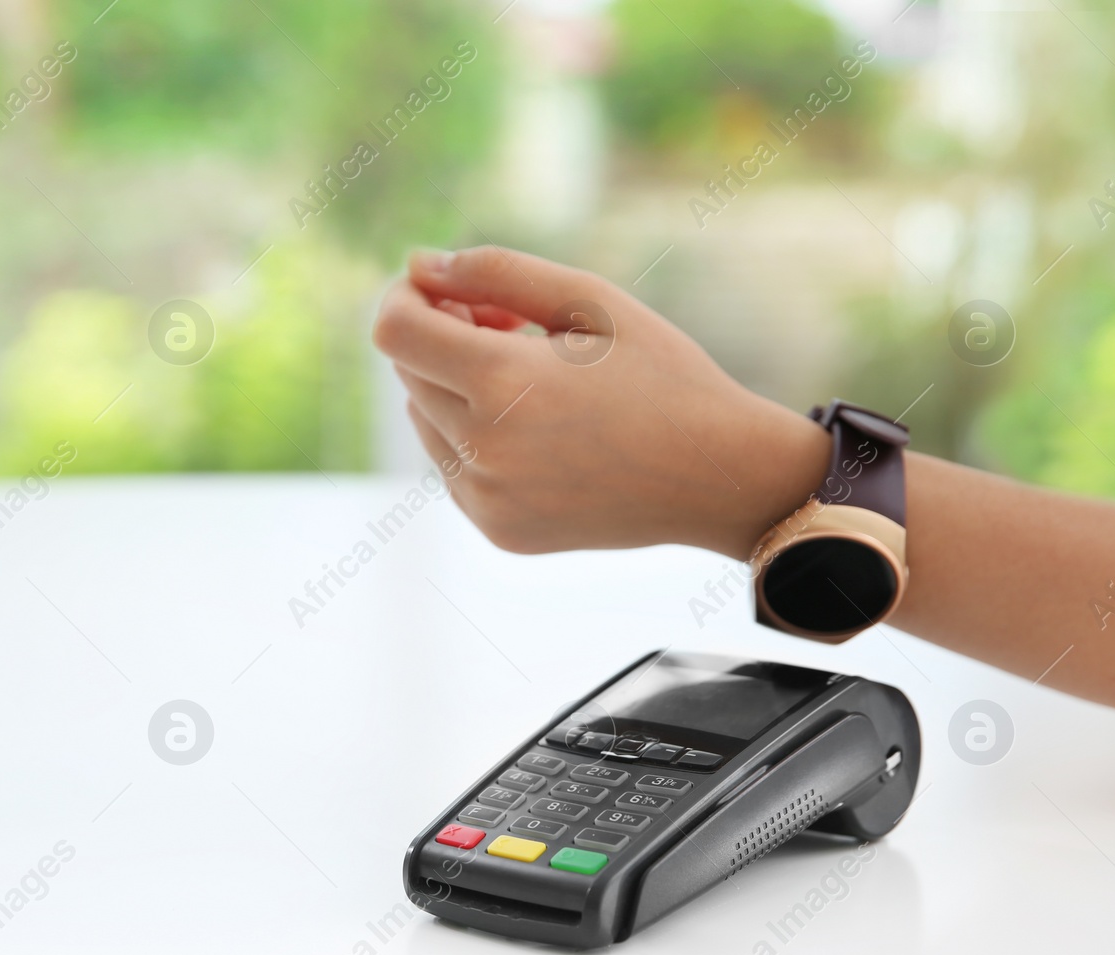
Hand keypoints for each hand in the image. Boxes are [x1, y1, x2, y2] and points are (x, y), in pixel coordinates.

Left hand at [372, 246, 829, 557]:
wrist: (719, 478)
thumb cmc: (662, 375)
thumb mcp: (591, 301)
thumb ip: (496, 272)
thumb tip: (419, 265)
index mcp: (504, 383)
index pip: (395, 330)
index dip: (407, 297)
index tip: (443, 288)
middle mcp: (483, 450)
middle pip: (409, 373)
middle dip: (444, 338)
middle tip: (513, 327)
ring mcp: (487, 500)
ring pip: (424, 420)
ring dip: (456, 390)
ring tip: (533, 379)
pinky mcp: (498, 530)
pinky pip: (452, 468)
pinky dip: (475, 440)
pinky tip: (540, 430)